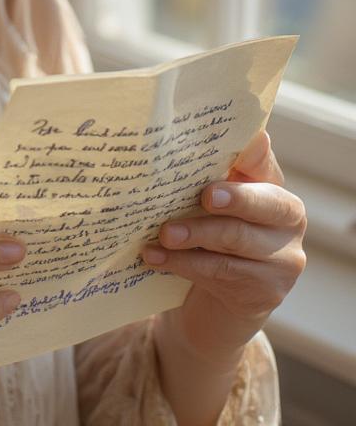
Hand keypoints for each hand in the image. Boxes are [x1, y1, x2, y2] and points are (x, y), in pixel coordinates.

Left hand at [143, 130, 306, 367]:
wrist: (216, 304)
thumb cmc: (210, 237)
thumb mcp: (210, 206)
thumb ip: (210, 175)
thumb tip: (202, 139)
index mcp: (274, 191)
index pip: (266, 166)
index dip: (252, 158)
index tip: (234, 152)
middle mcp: (288, 224)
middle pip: (264, 205)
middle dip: (233, 199)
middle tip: (205, 196)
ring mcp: (282, 262)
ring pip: (236, 240)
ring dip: (194, 235)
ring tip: (163, 233)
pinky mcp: (263, 293)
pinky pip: (220, 273)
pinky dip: (182, 263)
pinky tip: (155, 257)